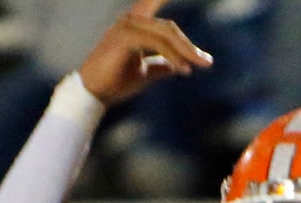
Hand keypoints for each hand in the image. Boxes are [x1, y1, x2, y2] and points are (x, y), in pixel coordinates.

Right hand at [78, 0, 211, 106]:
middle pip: (169, 29)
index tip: (194, 36)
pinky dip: (172, 56)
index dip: (168, 1)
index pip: (158, 12)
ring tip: (199, 66)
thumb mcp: (144, 72)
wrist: (93, 94)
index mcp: (135, 25)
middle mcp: (131, 21)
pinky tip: (183, 70)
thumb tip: (178, 66)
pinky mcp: (125, 37)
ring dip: (185, 51)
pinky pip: (157, 44)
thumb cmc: (115, 82)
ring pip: (165, 34)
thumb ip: (160, 64)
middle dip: (189, 46)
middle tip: (207, 62)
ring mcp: (127, 26)